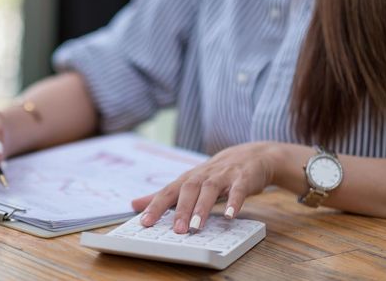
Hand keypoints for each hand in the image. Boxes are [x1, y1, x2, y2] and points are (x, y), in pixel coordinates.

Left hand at [131, 142, 282, 232]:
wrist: (251, 155)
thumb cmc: (214, 173)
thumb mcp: (188, 182)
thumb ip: (164, 195)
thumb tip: (134, 204)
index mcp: (188, 179)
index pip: (168, 192)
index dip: (155, 206)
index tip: (145, 222)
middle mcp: (202, 175)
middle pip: (188, 190)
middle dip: (181, 210)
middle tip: (176, 230)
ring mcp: (223, 176)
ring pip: (210, 190)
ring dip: (203, 207)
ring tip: (197, 226)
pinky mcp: (243, 178)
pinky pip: (238, 190)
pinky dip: (233, 202)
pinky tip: (230, 215)